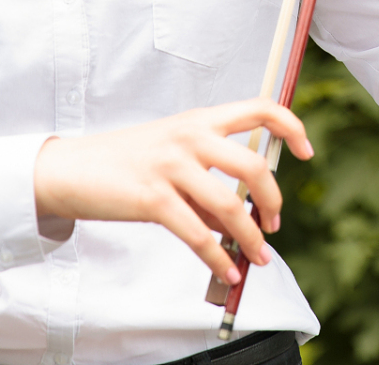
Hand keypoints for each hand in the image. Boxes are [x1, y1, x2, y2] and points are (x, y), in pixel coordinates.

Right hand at [32, 99, 312, 286]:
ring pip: (230, 205)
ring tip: (258, 256)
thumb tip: (239, 224)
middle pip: (253, 165)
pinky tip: (225, 271)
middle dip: (273, 200)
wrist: (71, 169)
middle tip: (274, 223)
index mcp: (199, 120)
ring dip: (251, 237)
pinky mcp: (153, 198)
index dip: (291, 127)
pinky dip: (217, 258)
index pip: (260, 107)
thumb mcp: (173, 158)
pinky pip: (197, 234)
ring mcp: (171, 165)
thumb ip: (208, 183)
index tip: (307, 151)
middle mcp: (190, 136)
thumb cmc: (125, 162)